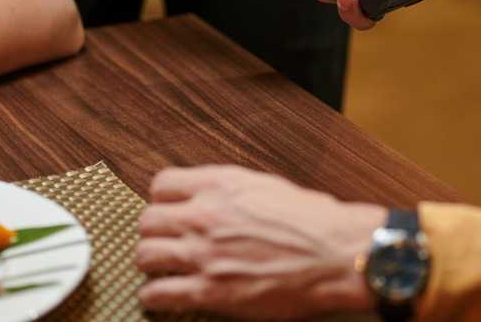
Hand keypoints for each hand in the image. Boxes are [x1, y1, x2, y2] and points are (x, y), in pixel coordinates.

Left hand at [136, 165, 386, 318]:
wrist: (335, 253)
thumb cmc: (314, 221)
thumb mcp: (269, 187)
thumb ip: (233, 191)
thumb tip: (218, 197)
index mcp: (221, 185)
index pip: (162, 184)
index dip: (165, 200)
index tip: (171, 210)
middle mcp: (205, 215)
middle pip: (147, 220)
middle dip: (156, 232)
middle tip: (167, 241)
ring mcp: (203, 254)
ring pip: (144, 255)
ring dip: (153, 263)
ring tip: (164, 269)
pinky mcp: (208, 291)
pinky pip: (157, 293)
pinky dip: (157, 296)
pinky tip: (167, 295)